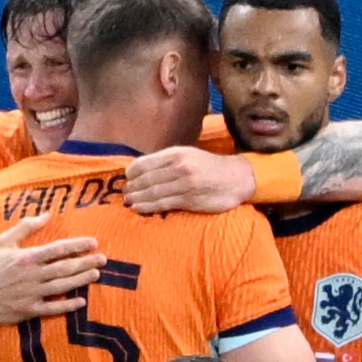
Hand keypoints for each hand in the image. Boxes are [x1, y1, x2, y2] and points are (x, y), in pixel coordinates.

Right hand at [0, 214, 102, 324]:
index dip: (78, 245)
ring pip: (63, 286)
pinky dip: (67, 305)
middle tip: (103, 259)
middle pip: (66, 267)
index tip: (94, 243)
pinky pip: (53, 308)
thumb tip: (47, 215)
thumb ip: (26, 227)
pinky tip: (80, 301)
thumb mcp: (4, 241)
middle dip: (86, 262)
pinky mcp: (30, 310)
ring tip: (96, 274)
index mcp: (29, 257)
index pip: (59, 249)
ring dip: (81, 280)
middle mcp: (35, 275)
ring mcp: (34, 293)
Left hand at [123, 144, 258, 215]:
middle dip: (133, 187)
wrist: (236, 178)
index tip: (127, 178)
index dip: (132, 172)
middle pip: (147, 179)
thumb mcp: (189, 155)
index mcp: (176, 154)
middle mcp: (179, 167)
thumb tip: (142, 169)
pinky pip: (163, 204)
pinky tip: (138, 208)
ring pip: (153, 192)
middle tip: (124, 193)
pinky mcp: (189, 199)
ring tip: (128, 202)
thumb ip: (168, 160)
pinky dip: (148, 206)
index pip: (146, 162)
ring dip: (137, 198)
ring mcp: (184, 184)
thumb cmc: (209, 167)